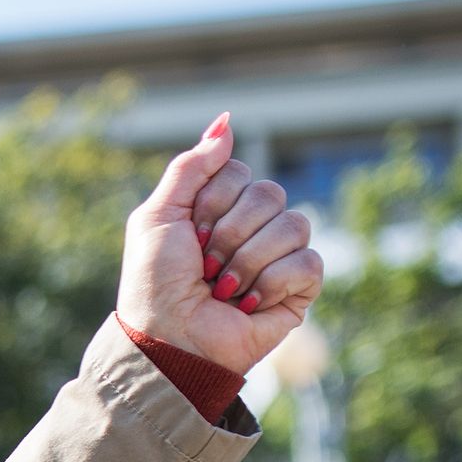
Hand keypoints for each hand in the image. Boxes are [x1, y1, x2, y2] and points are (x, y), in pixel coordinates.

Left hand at [117, 113, 323, 376]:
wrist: (169, 340)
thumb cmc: (155, 284)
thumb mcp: (157, 217)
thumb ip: (190, 167)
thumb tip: (226, 121)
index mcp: (222, 206)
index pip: (239, 173)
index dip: (211, 203)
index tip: (188, 236)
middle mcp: (254, 226)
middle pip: (268, 195)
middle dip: (227, 234)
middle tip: (203, 267)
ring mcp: (280, 255)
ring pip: (293, 224)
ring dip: (246, 261)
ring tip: (221, 289)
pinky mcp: (300, 288)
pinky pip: (306, 262)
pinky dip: (271, 283)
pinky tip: (247, 304)